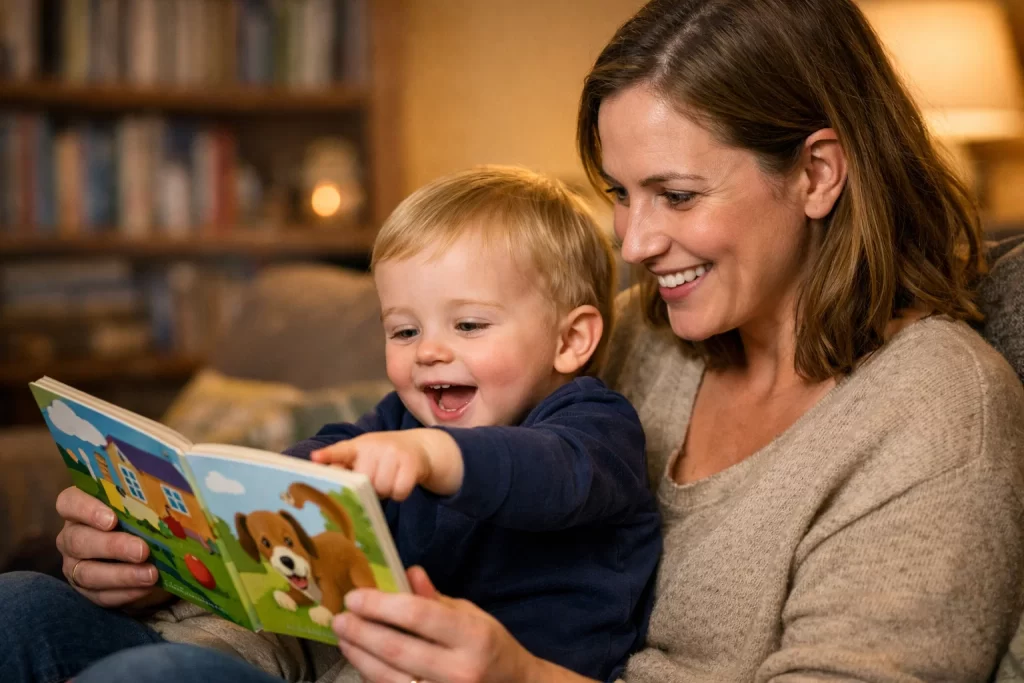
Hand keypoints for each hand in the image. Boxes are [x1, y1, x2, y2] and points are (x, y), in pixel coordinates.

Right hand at [55, 486, 169, 608]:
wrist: (142, 546)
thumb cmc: (138, 514)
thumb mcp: (138, 503)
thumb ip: (143, 498)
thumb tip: (167, 497)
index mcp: (79, 507)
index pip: (69, 503)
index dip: (87, 510)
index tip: (112, 520)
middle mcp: (71, 535)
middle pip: (80, 541)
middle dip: (113, 547)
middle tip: (142, 550)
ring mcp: (74, 564)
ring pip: (87, 573)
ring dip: (122, 575)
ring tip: (151, 574)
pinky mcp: (85, 589)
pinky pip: (99, 595)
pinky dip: (124, 593)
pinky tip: (146, 588)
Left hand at [310, 429, 463, 500]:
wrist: (419, 447)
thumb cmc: (383, 457)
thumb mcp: (363, 456)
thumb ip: (343, 466)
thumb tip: (324, 479)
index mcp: (358, 445)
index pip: (340, 450)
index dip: (328, 455)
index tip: (315, 458)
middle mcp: (376, 446)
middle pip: (363, 482)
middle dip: (369, 487)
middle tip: (376, 479)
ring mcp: (395, 453)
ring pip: (382, 490)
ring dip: (385, 491)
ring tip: (389, 479)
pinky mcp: (412, 464)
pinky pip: (399, 492)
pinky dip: (400, 494)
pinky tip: (401, 482)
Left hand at [332, 567, 590, 682]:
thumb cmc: (492, 648)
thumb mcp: (473, 616)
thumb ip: (437, 600)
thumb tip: (410, 572)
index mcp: (472, 636)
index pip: (418, 615)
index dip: (380, 605)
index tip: (355, 597)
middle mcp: (458, 669)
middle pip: (396, 648)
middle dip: (361, 631)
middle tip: (339, 617)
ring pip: (389, 677)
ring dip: (360, 656)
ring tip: (345, 638)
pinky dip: (374, 676)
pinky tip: (362, 660)